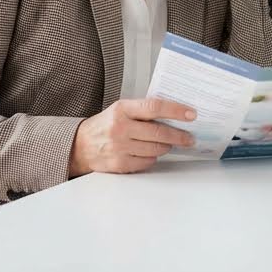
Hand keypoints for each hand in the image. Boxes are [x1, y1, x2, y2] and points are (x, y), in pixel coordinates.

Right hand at [68, 98, 197, 175]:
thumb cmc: (106, 124)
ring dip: (166, 147)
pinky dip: (153, 158)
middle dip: (179, 136)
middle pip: (159, 132)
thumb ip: (143, 110)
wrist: (80, 145)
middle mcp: (120, 128)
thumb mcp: (121, 109)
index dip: (176, 111)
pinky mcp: (119, 164)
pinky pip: (147, 162)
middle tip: (189, 137)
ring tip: (169, 144)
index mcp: (123, 109)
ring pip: (155, 149)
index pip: (154, 107)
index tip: (191, 114)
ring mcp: (119, 147)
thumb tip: (174, 114)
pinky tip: (151, 153)